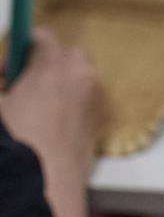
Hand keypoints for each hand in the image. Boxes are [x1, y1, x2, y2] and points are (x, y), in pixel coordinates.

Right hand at [0, 29, 103, 170]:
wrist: (47, 179)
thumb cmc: (18, 140)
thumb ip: (0, 80)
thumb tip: (4, 78)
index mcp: (53, 65)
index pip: (42, 37)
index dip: (22, 48)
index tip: (10, 67)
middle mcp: (80, 74)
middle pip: (65, 55)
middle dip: (44, 65)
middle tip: (20, 88)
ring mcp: (95, 96)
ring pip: (79, 77)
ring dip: (60, 84)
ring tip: (35, 110)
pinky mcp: (101, 117)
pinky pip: (87, 98)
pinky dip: (73, 102)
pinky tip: (51, 126)